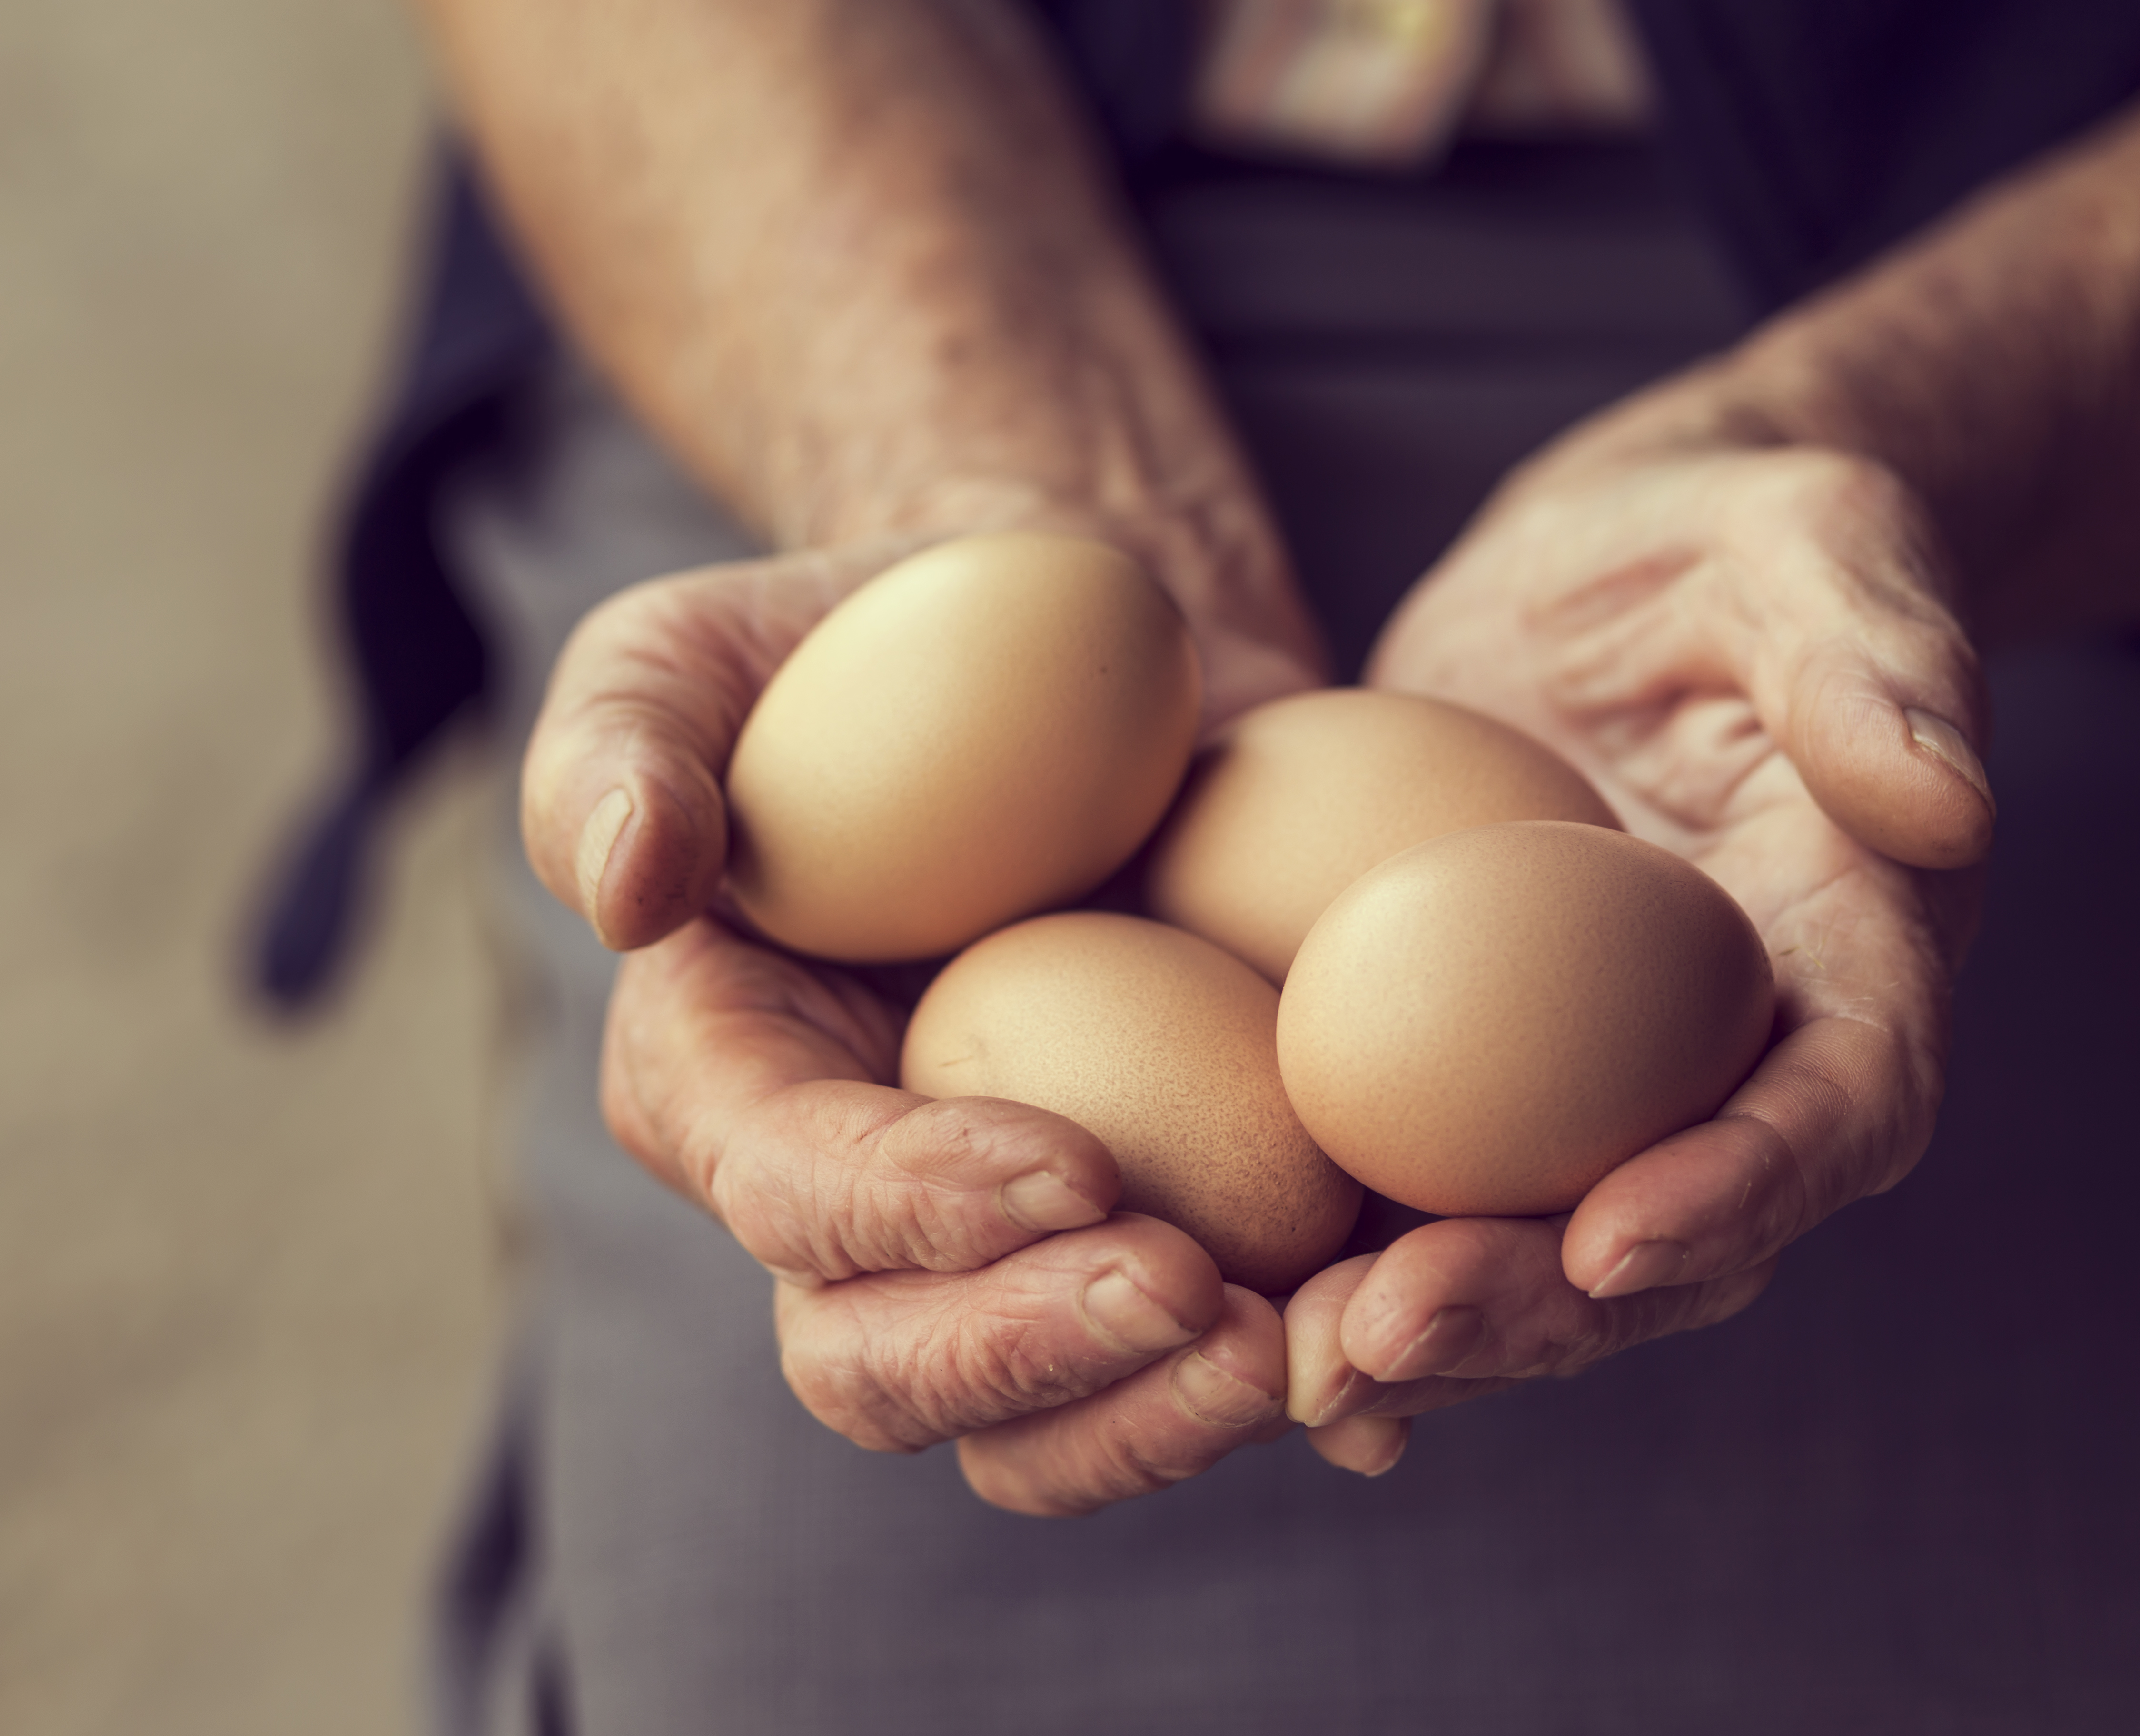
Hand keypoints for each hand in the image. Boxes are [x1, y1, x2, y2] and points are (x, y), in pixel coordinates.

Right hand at [523, 538, 1320, 1513]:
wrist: (1084, 651)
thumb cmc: (869, 640)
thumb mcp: (697, 650)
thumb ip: (623, 744)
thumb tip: (627, 888)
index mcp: (727, 1086)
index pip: (789, 1193)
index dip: (911, 1208)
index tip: (1075, 1167)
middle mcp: (852, 1207)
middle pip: (891, 1370)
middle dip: (1032, 1360)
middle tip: (1195, 1296)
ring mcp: (1008, 1243)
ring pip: (1044, 1421)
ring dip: (1163, 1418)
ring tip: (1304, 1352)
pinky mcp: (1161, 1222)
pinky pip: (1194, 1366)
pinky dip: (1291, 1391)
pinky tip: (1384, 1388)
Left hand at [1291, 420, 1993, 1475]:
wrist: (1611, 568)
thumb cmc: (1736, 538)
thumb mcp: (1818, 543)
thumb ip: (1879, 658)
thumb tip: (1944, 799)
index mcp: (1855, 957)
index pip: (1840, 1107)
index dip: (1743, 1188)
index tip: (1618, 1235)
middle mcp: (1739, 1059)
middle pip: (1676, 1237)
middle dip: (1542, 1310)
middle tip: (1386, 1335)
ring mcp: (1604, 1084)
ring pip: (1543, 1258)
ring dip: (1431, 1329)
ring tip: (1288, 1364)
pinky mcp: (1479, 1072)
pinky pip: (1430, 1197)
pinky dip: (1349, 1271)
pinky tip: (1239, 1325)